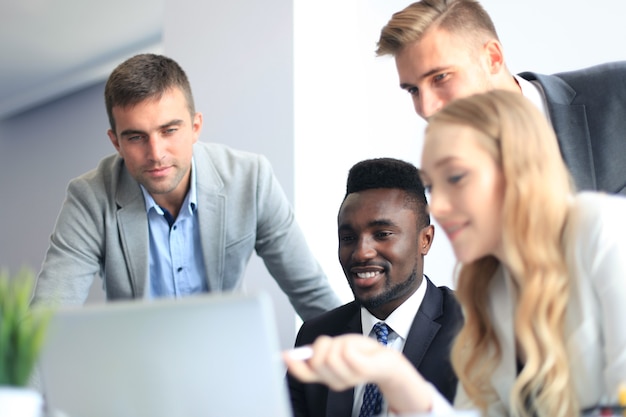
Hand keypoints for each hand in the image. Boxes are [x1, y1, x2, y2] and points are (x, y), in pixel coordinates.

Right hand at [283, 334, 433, 413]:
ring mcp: (348, 377)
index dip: (293, 365)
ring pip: (332, 355)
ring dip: (340, 343)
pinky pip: (346, 352)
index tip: (285, 355)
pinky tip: (358, 350)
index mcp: (326, 376)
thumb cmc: (360, 353)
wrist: (385, 360)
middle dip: (324, 344)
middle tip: (337, 343)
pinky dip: (350, 345)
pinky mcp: (361, 371)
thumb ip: (315, 355)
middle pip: (318, 360)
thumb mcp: (334, 350)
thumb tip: (291, 354)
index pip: (305, 374)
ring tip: (350, 347)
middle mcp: (335, 381)